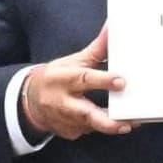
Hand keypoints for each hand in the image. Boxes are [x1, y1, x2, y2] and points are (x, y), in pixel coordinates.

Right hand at [19, 29, 134, 141]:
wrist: (30, 99)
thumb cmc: (56, 77)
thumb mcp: (73, 61)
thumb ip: (96, 50)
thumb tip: (112, 30)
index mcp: (61, 78)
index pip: (84, 79)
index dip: (103, 80)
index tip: (122, 81)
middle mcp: (61, 101)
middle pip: (85, 113)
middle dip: (107, 120)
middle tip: (129, 122)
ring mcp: (64, 120)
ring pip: (90, 126)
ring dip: (111, 125)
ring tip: (132, 123)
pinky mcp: (69, 132)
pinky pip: (88, 132)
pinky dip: (101, 128)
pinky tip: (116, 124)